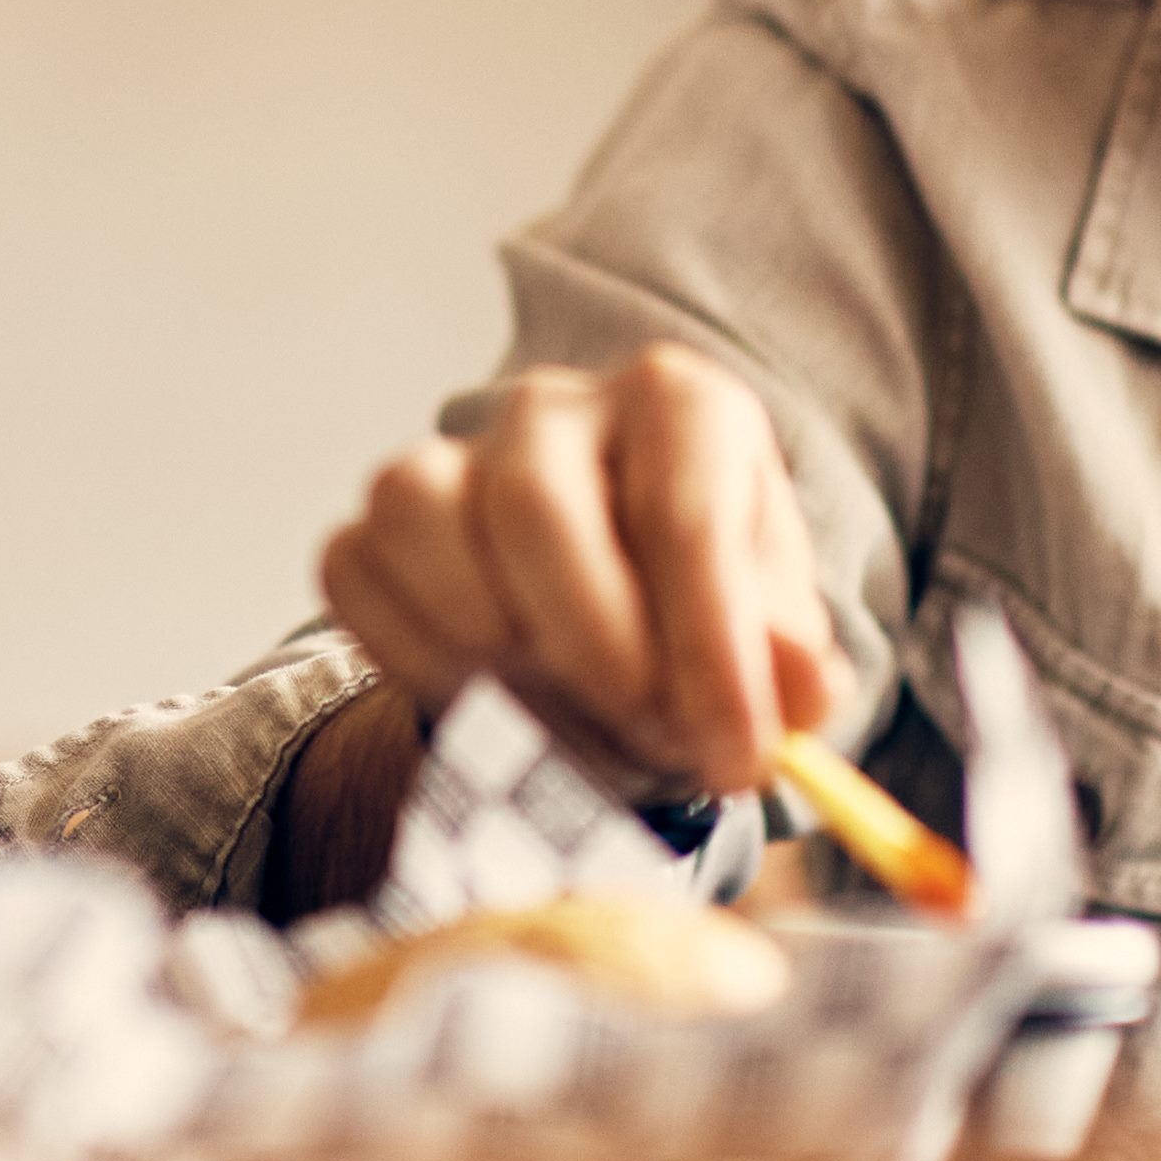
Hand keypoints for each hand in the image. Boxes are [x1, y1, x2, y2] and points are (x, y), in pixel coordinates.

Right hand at [315, 342, 853, 797]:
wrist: (611, 633)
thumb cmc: (701, 619)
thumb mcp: (776, 643)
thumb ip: (794, 666)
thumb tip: (804, 690)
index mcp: (679, 406)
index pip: (684, 513)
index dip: (712, 649)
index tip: (737, 754)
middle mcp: (558, 406)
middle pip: (537, 504)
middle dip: (594, 645)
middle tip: (645, 735)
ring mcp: (457, 451)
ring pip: (424, 518)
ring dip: (493, 650)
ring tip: (570, 721)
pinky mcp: (382, 514)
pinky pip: (356, 567)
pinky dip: (413, 656)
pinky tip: (487, 704)